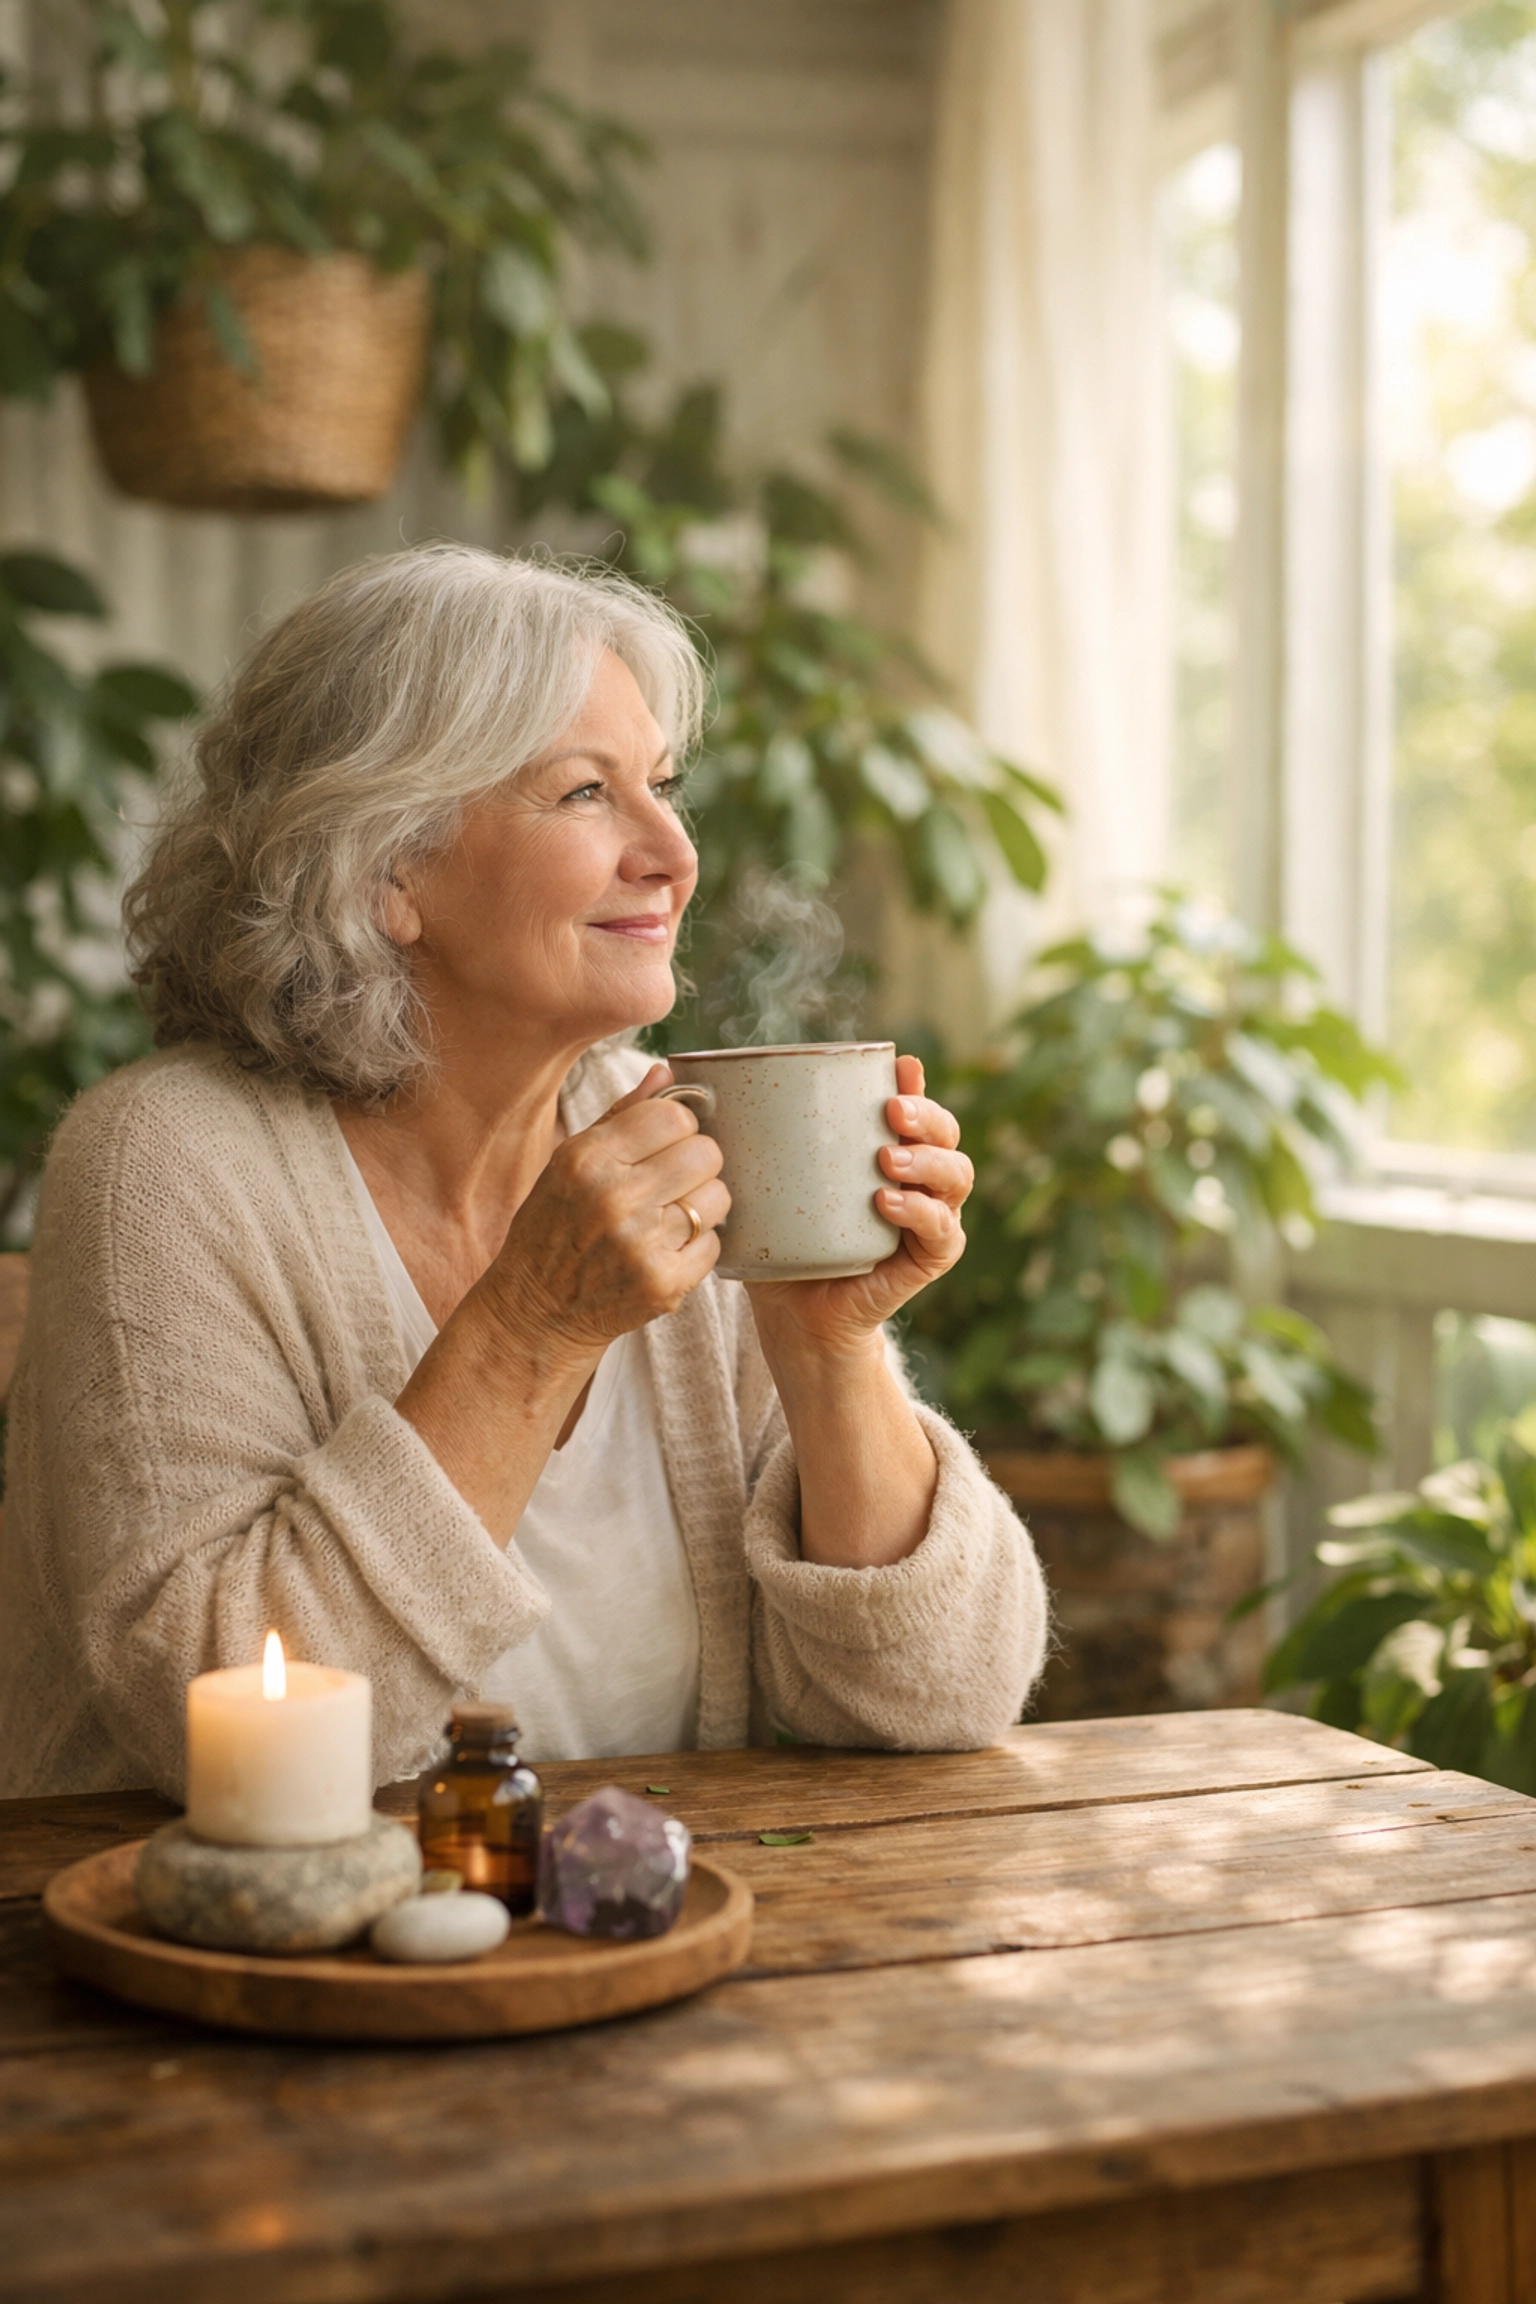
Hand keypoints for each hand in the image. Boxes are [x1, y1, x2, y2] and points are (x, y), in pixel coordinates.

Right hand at [480, 1064, 727, 1365]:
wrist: (535, 1312)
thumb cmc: (553, 1228)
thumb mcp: (568, 1162)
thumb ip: (621, 1115)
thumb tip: (667, 1071)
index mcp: (587, 1158)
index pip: (674, 1116)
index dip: (678, 1128)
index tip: (665, 1144)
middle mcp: (614, 1198)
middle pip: (705, 1153)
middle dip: (696, 1164)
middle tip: (672, 1182)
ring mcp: (641, 1244)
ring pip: (718, 1197)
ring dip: (702, 1205)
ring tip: (669, 1216)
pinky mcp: (664, 1284)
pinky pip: (716, 1245)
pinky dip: (698, 1247)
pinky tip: (666, 1250)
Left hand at [748, 1054, 971, 1360]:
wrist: (791, 1313)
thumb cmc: (777, 1238)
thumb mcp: (762, 1181)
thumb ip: (740, 1135)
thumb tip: (673, 1075)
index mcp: (885, 1149)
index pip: (914, 1106)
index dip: (915, 1082)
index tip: (900, 1065)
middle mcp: (916, 1179)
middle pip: (945, 1133)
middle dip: (926, 1114)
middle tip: (891, 1110)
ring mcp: (927, 1219)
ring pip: (956, 1176)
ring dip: (928, 1160)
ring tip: (888, 1157)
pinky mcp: (924, 1261)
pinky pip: (942, 1233)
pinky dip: (921, 1213)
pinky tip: (888, 1202)